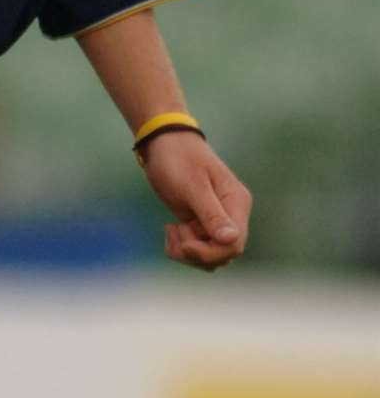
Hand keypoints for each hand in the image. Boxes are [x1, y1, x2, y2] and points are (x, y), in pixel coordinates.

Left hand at [141, 131, 251, 271]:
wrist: (161, 141)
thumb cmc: (178, 157)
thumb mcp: (193, 185)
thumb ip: (211, 213)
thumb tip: (232, 240)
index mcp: (236, 203)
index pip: (234, 244)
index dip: (210, 253)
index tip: (185, 245)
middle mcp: (231, 215)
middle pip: (223, 254)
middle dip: (196, 253)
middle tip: (174, 232)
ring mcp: (216, 220)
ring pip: (210, 256)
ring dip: (186, 251)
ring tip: (170, 229)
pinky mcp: (201, 223)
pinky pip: (198, 249)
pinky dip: (181, 246)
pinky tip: (169, 229)